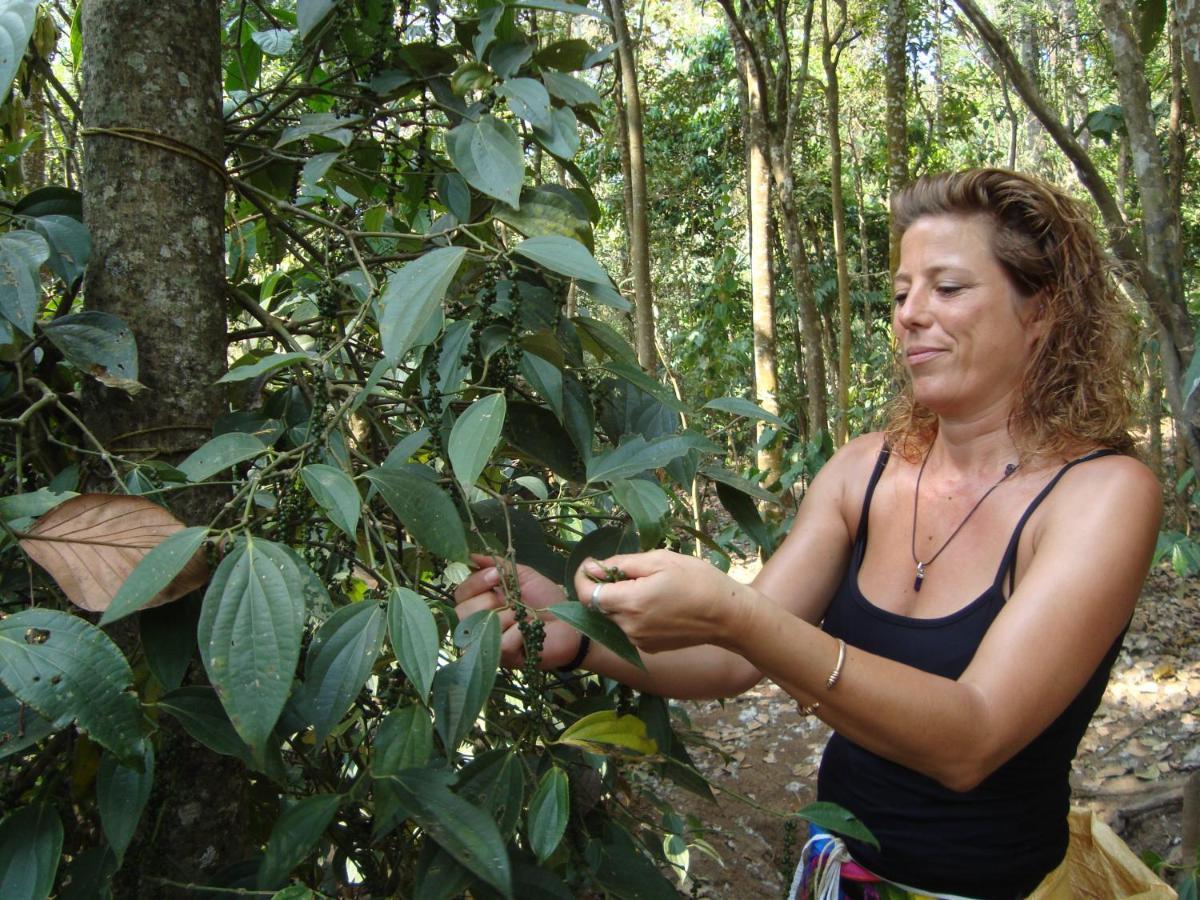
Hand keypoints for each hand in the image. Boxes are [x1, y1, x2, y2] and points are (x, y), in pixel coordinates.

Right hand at [453, 553, 581, 668]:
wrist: (570, 623)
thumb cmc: (546, 599)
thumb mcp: (523, 576)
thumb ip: (499, 566)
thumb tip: (473, 555)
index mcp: (483, 602)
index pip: (461, 593)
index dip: (475, 583)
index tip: (495, 576)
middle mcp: (481, 623)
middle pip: (462, 611)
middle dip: (489, 601)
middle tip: (511, 600)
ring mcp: (490, 642)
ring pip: (480, 626)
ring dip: (507, 616)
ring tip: (524, 616)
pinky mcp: (505, 657)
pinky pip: (501, 642)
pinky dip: (519, 632)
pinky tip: (529, 631)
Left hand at [572, 549, 751, 653]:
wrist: (728, 616)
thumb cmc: (698, 580)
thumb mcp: (661, 560)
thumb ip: (622, 564)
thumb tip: (592, 568)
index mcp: (630, 602)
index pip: (587, 594)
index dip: (584, 578)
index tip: (592, 565)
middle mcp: (629, 627)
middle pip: (600, 605)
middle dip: (606, 587)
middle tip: (632, 571)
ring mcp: (638, 641)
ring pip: (615, 617)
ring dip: (621, 601)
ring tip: (650, 587)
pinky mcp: (649, 648)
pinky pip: (630, 627)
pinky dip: (634, 614)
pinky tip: (658, 604)